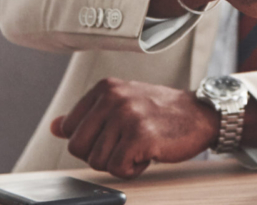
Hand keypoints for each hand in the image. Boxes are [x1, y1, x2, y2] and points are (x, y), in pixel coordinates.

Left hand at [50, 78, 217, 178]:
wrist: (201, 115)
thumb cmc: (161, 112)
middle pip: (78, 148)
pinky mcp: (140, 135)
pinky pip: (117, 169)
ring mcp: (127, 115)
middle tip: (126, 144)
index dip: (91, 141)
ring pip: (97, 162)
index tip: (115, 134)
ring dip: (120, 162)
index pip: (69, 129)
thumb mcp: (122, 104)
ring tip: (140, 146)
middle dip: (101, 154)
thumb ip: (88, 116)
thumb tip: (55, 127)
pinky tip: (147, 154)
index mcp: (104, 88)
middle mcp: (113, 97)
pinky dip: (132, 170)